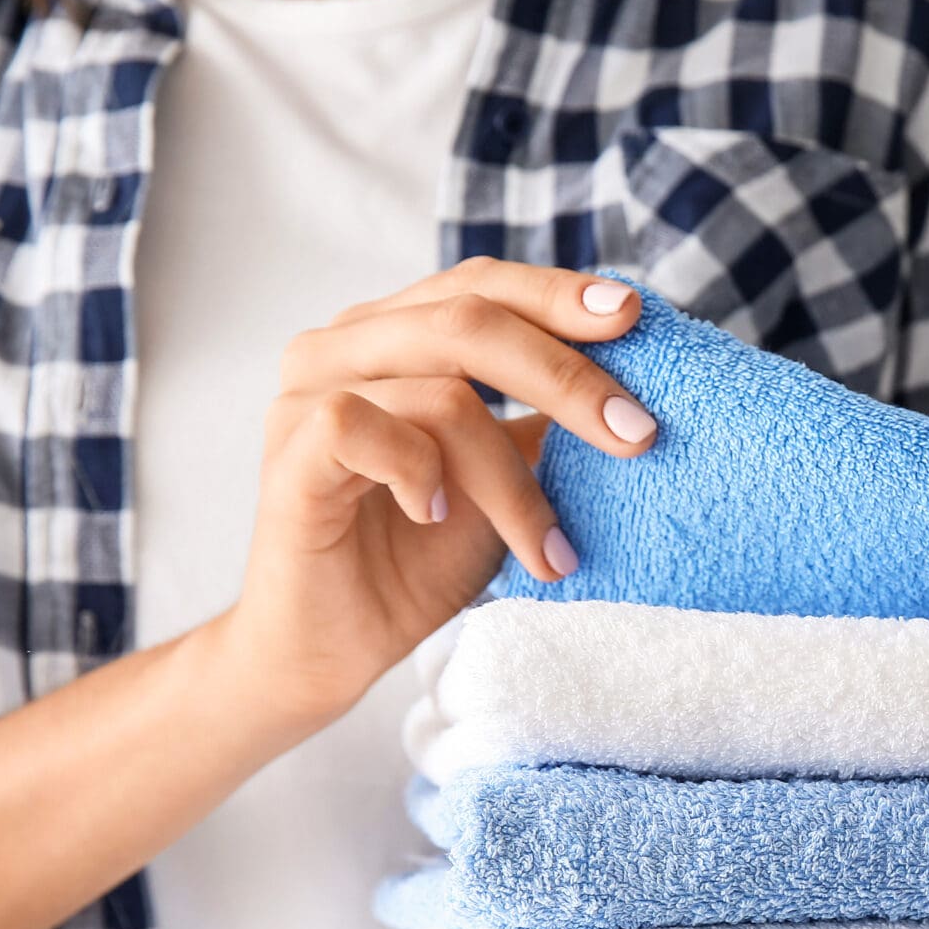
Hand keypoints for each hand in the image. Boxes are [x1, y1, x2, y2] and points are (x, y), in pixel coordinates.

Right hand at [211, 259, 656, 735]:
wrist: (338, 644)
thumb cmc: (423, 555)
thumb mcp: (508, 478)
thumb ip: (546, 422)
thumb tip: (636, 386)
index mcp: (395, 334)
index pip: (481, 284)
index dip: (556, 295)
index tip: (633, 317)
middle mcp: (344, 347)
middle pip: (467, 320)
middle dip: (566, 377)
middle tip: (638, 435)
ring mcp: (305, 396)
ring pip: (439, 395)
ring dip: (514, 481)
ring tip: (552, 549)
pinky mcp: (289, 457)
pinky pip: (357, 427)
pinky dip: (418, 470)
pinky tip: (439, 515)